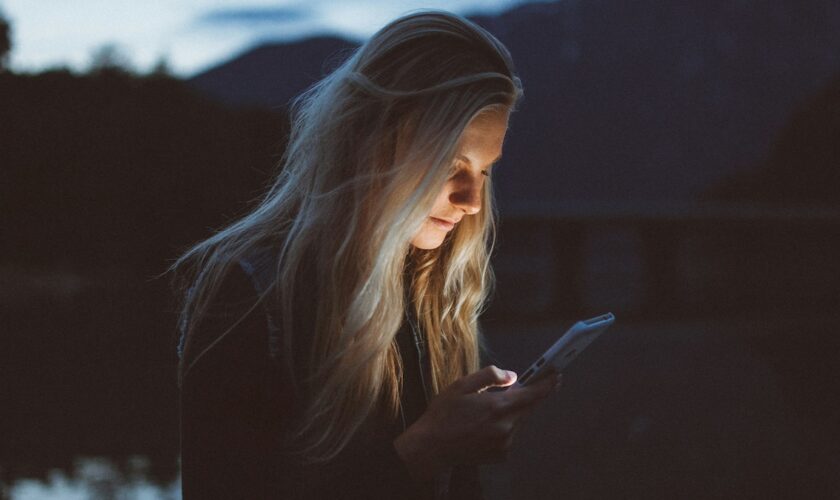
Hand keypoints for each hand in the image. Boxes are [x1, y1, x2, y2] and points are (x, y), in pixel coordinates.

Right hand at [393, 365, 560, 480]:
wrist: (433, 447)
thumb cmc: (444, 414)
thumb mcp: (462, 385)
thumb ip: (490, 376)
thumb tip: (512, 376)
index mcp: (498, 406)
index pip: (533, 394)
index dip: (547, 383)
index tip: (556, 375)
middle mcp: (506, 426)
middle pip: (528, 407)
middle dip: (525, 397)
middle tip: (514, 390)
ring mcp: (505, 442)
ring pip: (518, 421)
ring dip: (511, 413)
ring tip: (485, 412)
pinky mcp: (501, 454)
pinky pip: (510, 435)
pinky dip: (504, 428)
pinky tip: (483, 427)